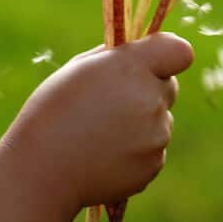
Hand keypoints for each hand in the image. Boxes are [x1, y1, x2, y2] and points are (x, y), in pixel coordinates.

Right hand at [8, 32, 193, 210]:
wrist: (42, 170)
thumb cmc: (54, 110)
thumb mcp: (80, 67)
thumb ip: (116, 56)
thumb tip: (138, 52)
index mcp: (133, 67)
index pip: (180, 51)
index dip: (168, 54)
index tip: (151, 61)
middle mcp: (151, 99)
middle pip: (169, 86)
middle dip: (149, 88)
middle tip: (113, 101)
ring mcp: (156, 135)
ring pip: (160, 119)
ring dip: (141, 122)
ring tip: (101, 132)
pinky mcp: (153, 165)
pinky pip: (153, 149)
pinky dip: (136, 150)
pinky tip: (105, 153)